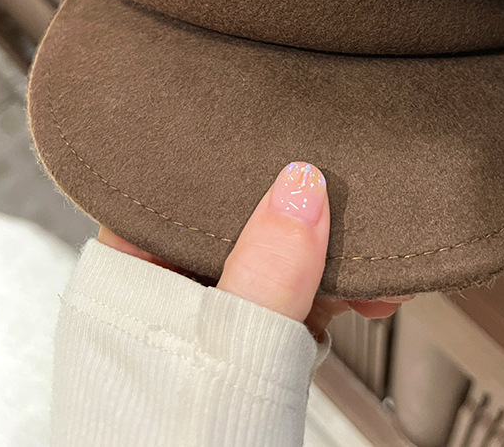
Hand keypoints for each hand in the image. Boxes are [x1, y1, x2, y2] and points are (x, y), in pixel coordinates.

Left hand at [98, 161, 410, 338]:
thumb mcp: (231, 347)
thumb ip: (268, 264)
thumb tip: (300, 186)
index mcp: (128, 276)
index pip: (180, 187)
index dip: (238, 164)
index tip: (295, 146)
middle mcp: (164, 296)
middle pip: (240, 223)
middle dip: (307, 219)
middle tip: (354, 208)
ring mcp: (207, 328)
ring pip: (276, 264)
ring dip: (332, 262)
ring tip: (375, 263)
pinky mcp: (246, 356)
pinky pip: (296, 306)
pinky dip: (337, 300)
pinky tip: (369, 296)